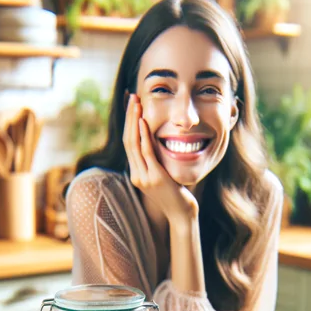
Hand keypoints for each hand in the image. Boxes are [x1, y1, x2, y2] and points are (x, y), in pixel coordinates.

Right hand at [123, 94, 198, 222]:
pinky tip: (143, 122)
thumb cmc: (177, 195)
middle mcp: (136, 175)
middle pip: (127, 140)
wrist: (182, 215)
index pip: (128, 143)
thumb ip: (157, 162)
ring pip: (134, 144)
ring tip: (136, 103)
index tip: (132, 105)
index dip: (128, 122)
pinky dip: (144, 136)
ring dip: (134, 121)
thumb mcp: (163, 176)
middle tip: (132, 96)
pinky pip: (146, 153)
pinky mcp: (155, 178)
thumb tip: (158, 144)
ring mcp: (144, 177)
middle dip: (129, 116)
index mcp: (136, 173)